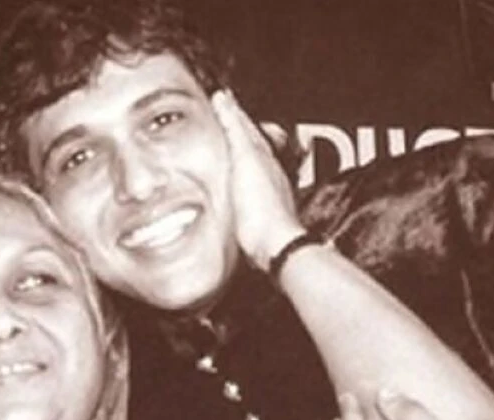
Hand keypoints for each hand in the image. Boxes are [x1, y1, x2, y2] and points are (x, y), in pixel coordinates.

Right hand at [211, 90, 304, 269]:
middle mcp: (268, 171)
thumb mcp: (245, 159)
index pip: (246, 125)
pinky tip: (230, 185)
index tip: (220, 98)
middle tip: (220, 117)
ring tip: (222, 148)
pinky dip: (237, 179)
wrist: (273, 247)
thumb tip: (225, 101)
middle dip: (235, 131)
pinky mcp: (258, 213)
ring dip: (237, 155)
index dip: (232, 111)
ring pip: (250, 165)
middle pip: (250, 144)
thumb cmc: (261, 209)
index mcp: (263, 155)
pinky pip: (246, 187)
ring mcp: (265, 193)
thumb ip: (236, 130)